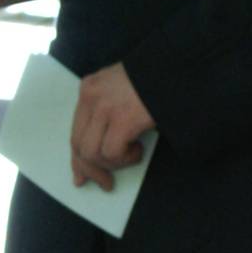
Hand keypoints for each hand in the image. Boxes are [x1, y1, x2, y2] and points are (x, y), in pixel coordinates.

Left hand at [70, 61, 154, 190]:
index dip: (77, 159)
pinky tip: (139, 148)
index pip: (74, 131)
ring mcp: (104, 107)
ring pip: (92, 153)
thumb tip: (98, 151)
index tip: (81, 176)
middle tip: (106, 183)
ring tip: (133, 154)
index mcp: (89, 88)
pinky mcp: (121, 119)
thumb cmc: (155, 82)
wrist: (177, 69)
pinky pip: (112, 153)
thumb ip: (106, 112)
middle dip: (91, 170)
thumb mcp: (121, 89)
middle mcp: (91, 96)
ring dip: (114, 163)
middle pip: (78, 145)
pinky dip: (126, 158)